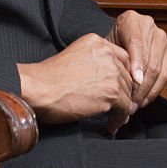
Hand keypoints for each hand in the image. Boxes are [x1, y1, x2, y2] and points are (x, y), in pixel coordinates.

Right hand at [17, 33, 134, 132]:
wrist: (38, 89)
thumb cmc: (47, 78)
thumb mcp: (74, 56)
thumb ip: (93, 61)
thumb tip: (105, 80)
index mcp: (97, 42)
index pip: (122, 58)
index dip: (122, 75)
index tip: (118, 88)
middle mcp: (107, 54)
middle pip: (127, 75)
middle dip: (123, 92)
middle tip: (117, 106)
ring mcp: (111, 73)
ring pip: (127, 93)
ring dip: (121, 108)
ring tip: (114, 118)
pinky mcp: (111, 93)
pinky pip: (124, 108)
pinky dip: (119, 120)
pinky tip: (110, 125)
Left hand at [106, 10, 166, 110]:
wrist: (120, 37)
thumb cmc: (110, 44)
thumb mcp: (107, 47)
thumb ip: (114, 60)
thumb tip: (122, 82)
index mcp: (131, 20)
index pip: (136, 43)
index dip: (137, 63)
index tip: (135, 81)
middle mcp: (149, 25)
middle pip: (149, 59)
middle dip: (140, 85)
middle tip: (130, 102)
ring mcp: (162, 37)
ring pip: (159, 68)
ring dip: (147, 91)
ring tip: (136, 104)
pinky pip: (166, 73)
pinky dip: (156, 89)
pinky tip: (145, 99)